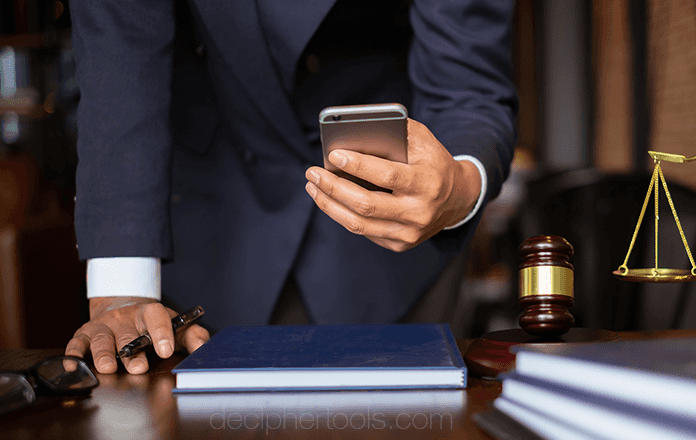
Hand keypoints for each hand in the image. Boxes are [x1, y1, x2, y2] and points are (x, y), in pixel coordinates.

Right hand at [65, 297, 209, 373]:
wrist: (123, 307)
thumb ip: (193, 335)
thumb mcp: (176, 326)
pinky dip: (73, 353)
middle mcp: (125, 318)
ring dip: (104, 354)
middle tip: (139, 366)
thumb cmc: (153, 324)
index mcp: (149, 313)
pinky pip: (77, 342)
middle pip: (128, 334)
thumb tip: (205, 348)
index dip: (161, 333)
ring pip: (102, 339)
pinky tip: (73, 365)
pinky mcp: (84, 333)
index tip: (166, 350)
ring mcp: (104, 325)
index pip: (156, 317)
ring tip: (109, 367)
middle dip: (132, 351)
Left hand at [305, 119, 480, 251]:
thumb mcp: (422, 140)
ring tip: (313, 186)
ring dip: (329, 205)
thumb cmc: (432, 162)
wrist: (458, 198)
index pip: (387, 176)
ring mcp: (409, 233)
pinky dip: (343, 214)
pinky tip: (330, 199)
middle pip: (366, 205)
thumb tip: (352, 132)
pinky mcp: (400, 244)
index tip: (333, 154)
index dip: (358, 165)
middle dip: (333, 188)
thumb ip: (393, 132)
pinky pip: (364, 231)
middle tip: (312, 172)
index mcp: (427, 183)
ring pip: (359, 224)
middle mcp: (419, 213)